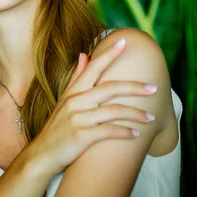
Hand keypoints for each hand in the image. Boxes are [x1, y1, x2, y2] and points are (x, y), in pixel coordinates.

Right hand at [29, 38, 156, 176]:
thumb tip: (84, 54)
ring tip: (151, 117)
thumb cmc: (57, 127)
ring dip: (136, 114)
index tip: (124, 42)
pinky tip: (137, 134)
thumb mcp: (64, 99)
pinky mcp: (82, 136)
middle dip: (134, 87)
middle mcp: (75, 101)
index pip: (94, 67)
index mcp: (73, 91)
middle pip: (110, 88)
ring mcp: (78, 118)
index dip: (109, 54)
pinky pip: (109, 131)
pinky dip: (125, 132)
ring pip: (114, 110)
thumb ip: (77, 77)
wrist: (42, 155)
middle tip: (154, 88)